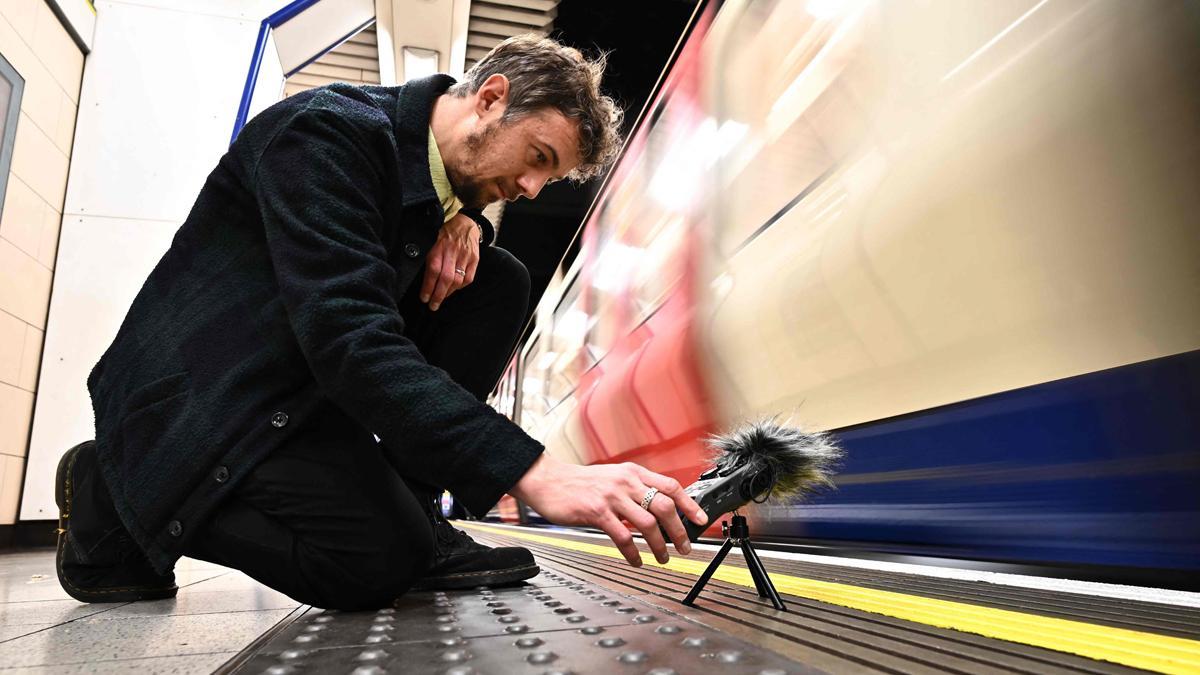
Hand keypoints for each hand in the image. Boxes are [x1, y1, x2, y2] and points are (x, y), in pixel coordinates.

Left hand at [421, 212, 479, 310]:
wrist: (465, 222)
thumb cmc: (445, 234)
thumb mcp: (432, 242)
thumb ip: (429, 259)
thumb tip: (423, 280)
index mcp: (439, 247)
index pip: (433, 271)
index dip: (428, 287)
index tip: (424, 298)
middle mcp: (452, 252)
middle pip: (446, 278)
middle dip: (438, 295)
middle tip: (433, 305)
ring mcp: (465, 256)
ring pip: (458, 280)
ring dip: (448, 293)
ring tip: (441, 298)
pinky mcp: (474, 259)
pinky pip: (468, 278)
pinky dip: (460, 286)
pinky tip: (453, 289)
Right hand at [510, 454, 707, 566]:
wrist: (549, 481)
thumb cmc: (580, 482)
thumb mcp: (613, 477)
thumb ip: (635, 488)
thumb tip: (660, 507)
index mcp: (633, 472)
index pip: (671, 485)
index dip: (689, 504)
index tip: (701, 519)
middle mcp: (626, 482)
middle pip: (664, 506)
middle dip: (679, 530)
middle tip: (685, 547)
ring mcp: (612, 496)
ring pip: (647, 524)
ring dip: (660, 545)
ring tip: (663, 557)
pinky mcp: (596, 512)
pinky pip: (623, 536)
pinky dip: (633, 552)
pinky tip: (636, 560)